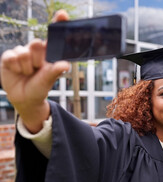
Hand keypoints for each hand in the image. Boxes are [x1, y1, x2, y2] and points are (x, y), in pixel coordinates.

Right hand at [0, 10, 69, 132]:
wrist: (25, 98)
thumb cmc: (40, 88)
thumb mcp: (48, 81)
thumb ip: (54, 71)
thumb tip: (65, 65)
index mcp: (49, 53)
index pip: (53, 35)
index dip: (58, 23)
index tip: (63, 14)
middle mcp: (35, 50)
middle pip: (36, 44)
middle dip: (37, 60)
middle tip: (37, 69)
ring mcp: (22, 52)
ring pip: (23, 53)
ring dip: (26, 68)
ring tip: (28, 74)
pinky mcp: (9, 57)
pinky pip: (11, 57)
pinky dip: (15, 68)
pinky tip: (17, 72)